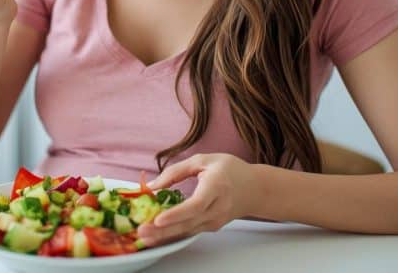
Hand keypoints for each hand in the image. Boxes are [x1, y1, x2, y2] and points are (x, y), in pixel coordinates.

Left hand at [137, 153, 259, 246]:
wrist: (255, 189)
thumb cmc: (229, 170)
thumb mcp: (203, 160)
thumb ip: (176, 171)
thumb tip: (153, 185)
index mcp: (217, 186)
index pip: (196, 205)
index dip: (177, 214)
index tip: (158, 219)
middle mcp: (218, 207)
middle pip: (189, 223)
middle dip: (164, 230)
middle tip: (142, 232)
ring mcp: (216, 220)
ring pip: (188, 231)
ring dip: (165, 236)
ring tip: (144, 237)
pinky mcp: (212, 226)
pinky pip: (190, 231)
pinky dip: (173, 234)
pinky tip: (156, 235)